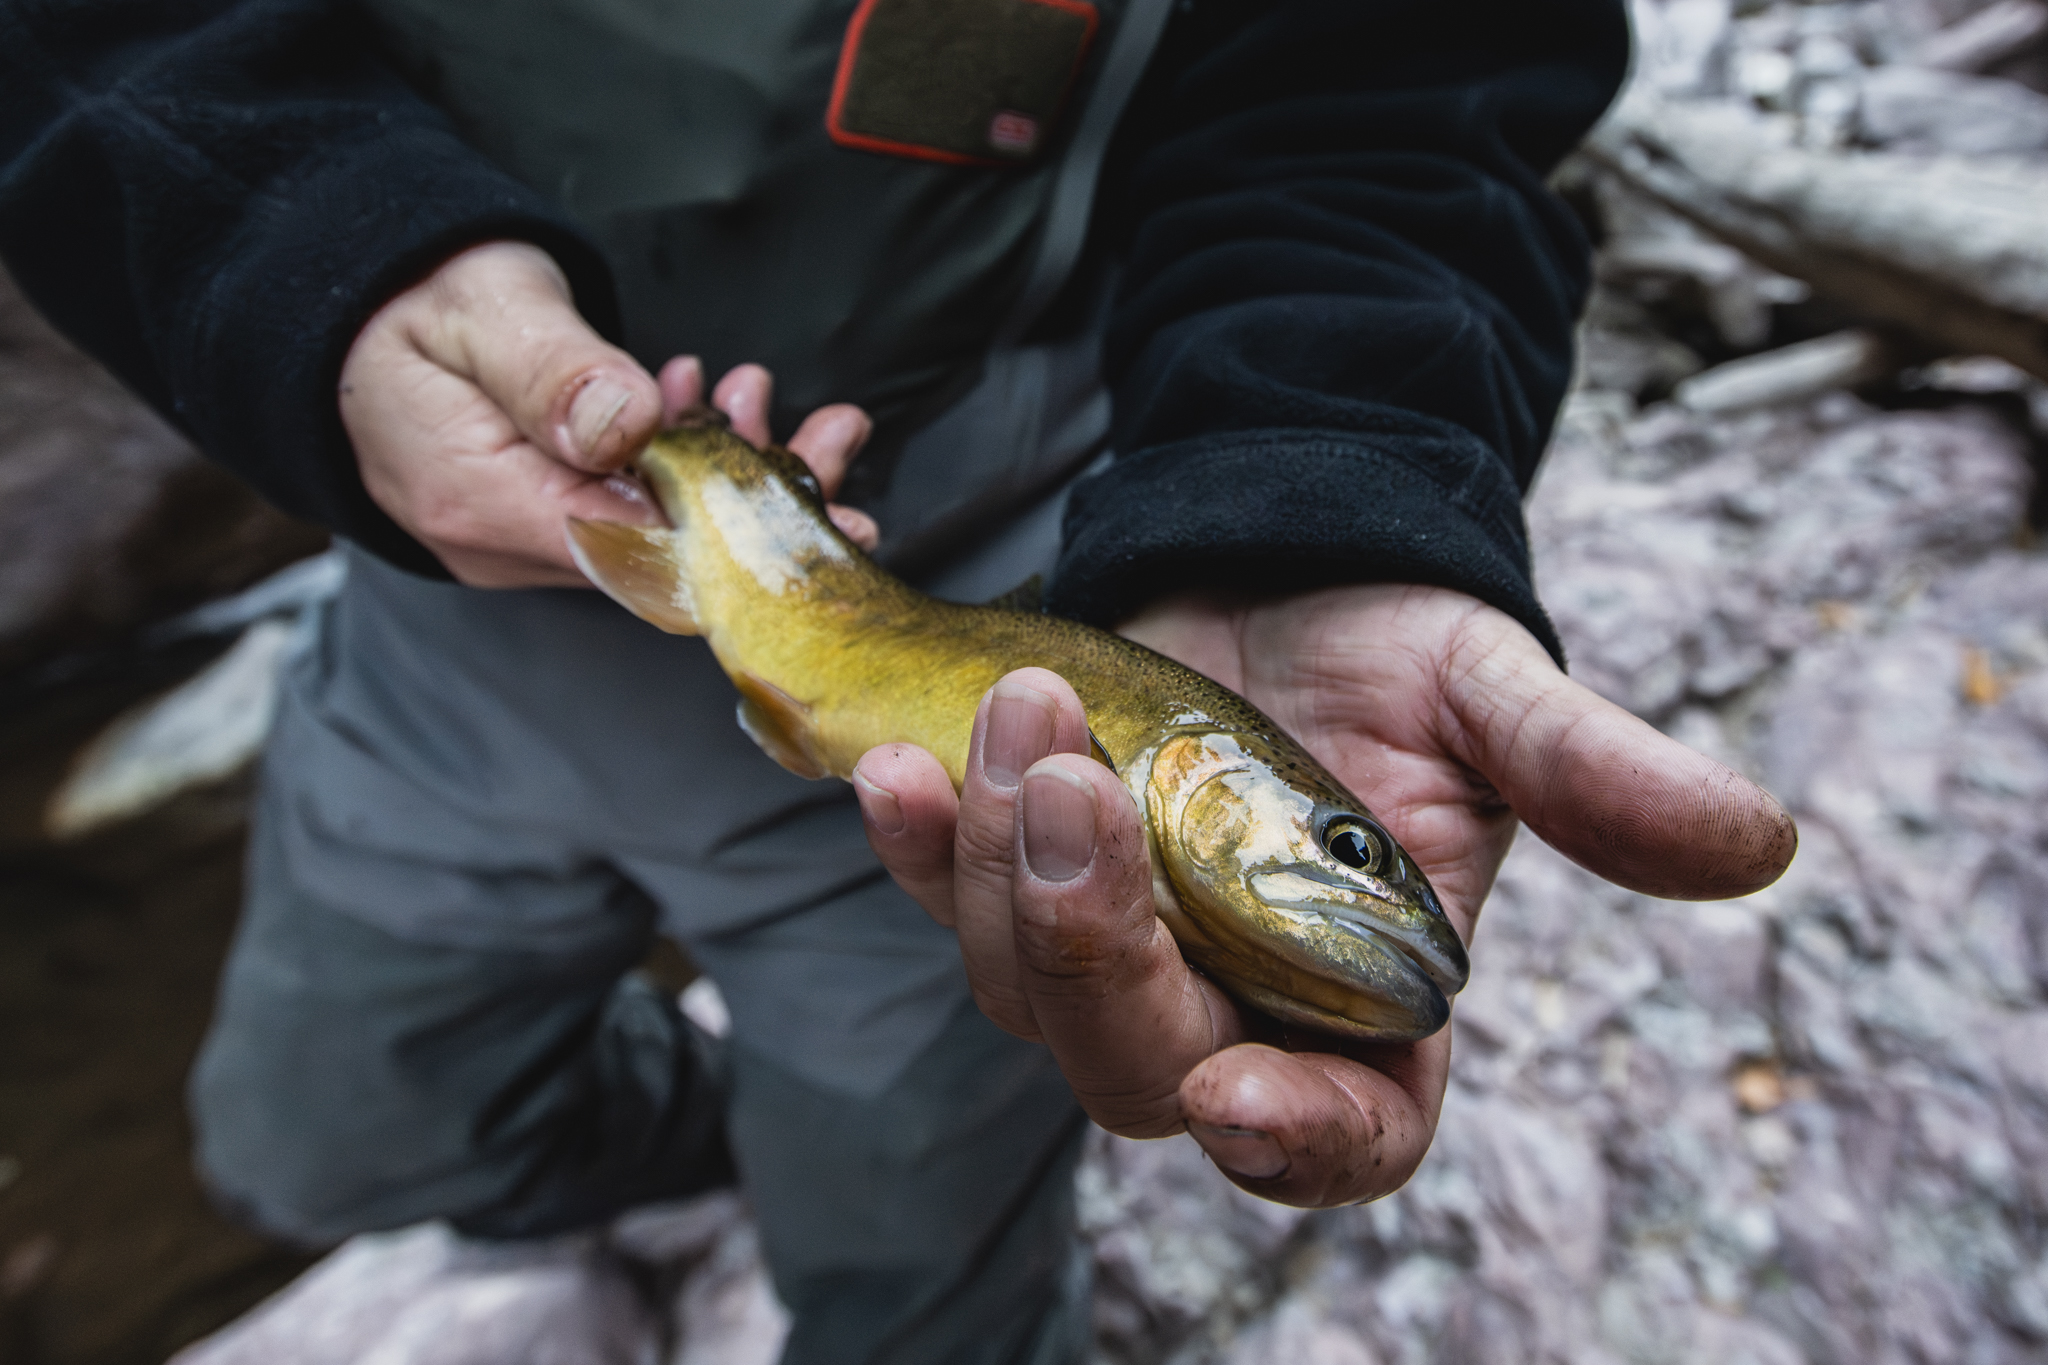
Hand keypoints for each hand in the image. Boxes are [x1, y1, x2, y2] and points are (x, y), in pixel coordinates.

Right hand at [338, 240, 877, 586]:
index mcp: (478, 503)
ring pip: (655, 532)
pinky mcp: (539, 520)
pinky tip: (718, 408)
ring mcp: (519, 540)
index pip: (630, 547)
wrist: (345, 308)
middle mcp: (501, 544)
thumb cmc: (409, 297)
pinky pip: (632, 513)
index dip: (732, 532)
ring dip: (731, 472)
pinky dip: (688, 467)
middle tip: (836, 438)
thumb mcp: (483, 310)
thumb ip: (554, 370)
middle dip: (756, 499)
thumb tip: (631, 423)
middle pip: (658, 552)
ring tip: (782, 405)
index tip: (815, 500)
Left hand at [851, 585, 1794, 1206]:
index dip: (1301, 1142)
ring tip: (1018, 711)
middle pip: (1143, 1073)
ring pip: (1023, 990)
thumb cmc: (1404, 649)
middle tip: (1078, 792)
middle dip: (1094, 952)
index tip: (1243, 1096)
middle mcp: (1236, 1000)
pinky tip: (900, 774)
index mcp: (1370, 1003)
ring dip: (997, 867)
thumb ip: (1599, 777)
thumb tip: (1756, 841)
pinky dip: (915, 851)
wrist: (1284, 566)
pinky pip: (949, 901)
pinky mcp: (1029, 873)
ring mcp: (1121, 946)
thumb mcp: (1499, 700)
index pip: (1351, 1131)